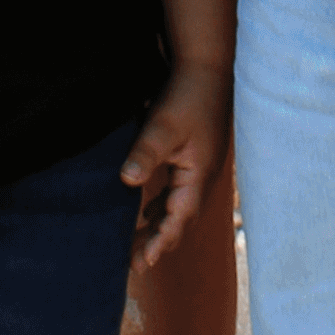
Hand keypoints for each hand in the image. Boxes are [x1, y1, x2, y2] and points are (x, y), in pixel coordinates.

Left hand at [124, 62, 229, 256]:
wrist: (208, 68)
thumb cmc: (188, 97)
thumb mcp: (163, 126)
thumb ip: (146, 153)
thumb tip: (127, 180)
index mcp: (197, 177)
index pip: (178, 220)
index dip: (160, 242)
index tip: (142, 264)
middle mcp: (201, 178)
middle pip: (179, 220)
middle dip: (158, 242)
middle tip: (135, 266)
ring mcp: (199, 168)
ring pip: (178, 207)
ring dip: (159, 226)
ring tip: (137, 246)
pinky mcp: (193, 157)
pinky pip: (177, 192)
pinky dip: (161, 207)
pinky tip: (145, 210)